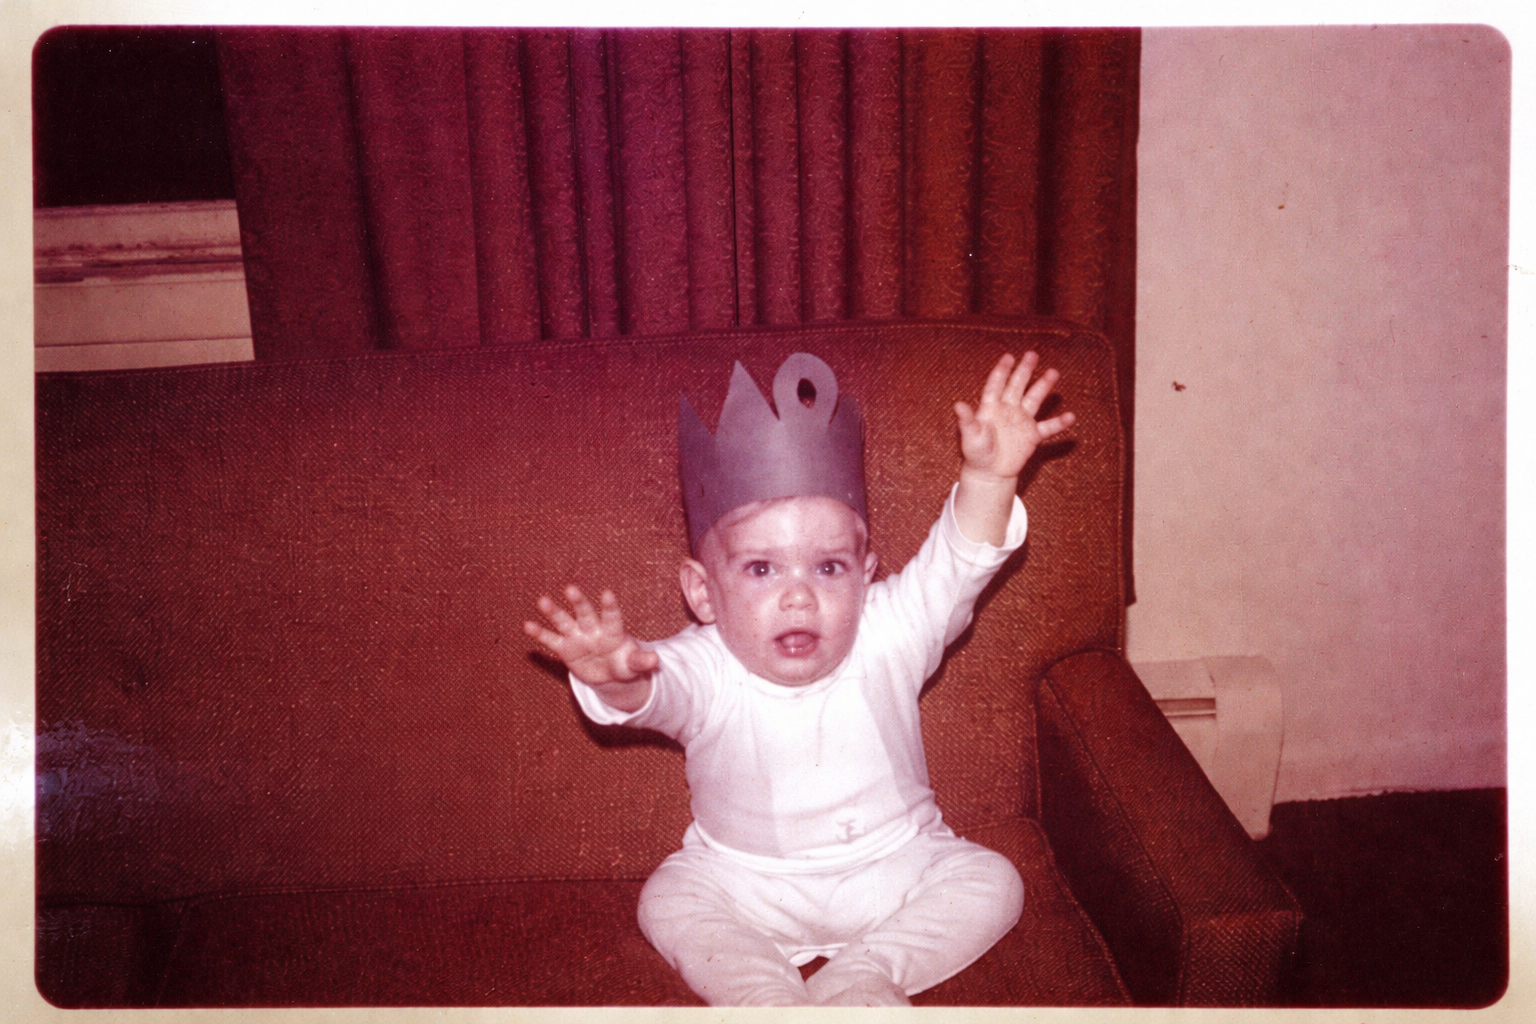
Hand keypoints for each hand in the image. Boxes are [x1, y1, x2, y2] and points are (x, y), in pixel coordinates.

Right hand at [524, 585, 659, 687]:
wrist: (608, 673)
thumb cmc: (623, 664)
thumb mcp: (633, 665)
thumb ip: (641, 661)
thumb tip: (656, 660)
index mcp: (613, 631)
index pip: (612, 617)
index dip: (610, 606)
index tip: (607, 593)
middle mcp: (593, 629)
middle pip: (585, 613)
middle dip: (579, 602)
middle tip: (570, 588)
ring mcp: (577, 637)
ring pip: (565, 622)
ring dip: (554, 612)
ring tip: (542, 601)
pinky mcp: (565, 649)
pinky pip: (551, 640)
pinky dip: (540, 633)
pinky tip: (527, 625)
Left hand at [954, 351, 1075, 482]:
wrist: (989, 472)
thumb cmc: (976, 453)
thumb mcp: (970, 436)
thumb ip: (967, 421)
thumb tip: (958, 405)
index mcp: (991, 408)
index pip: (996, 385)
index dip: (1002, 371)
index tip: (1009, 357)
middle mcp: (1008, 410)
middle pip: (1017, 386)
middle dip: (1025, 370)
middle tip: (1033, 354)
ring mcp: (1021, 421)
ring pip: (1034, 399)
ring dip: (1043, 386)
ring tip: (1053, 372)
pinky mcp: (1032, 436)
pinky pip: (1048, 427)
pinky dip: (1059, 423)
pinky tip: (1071, 416)